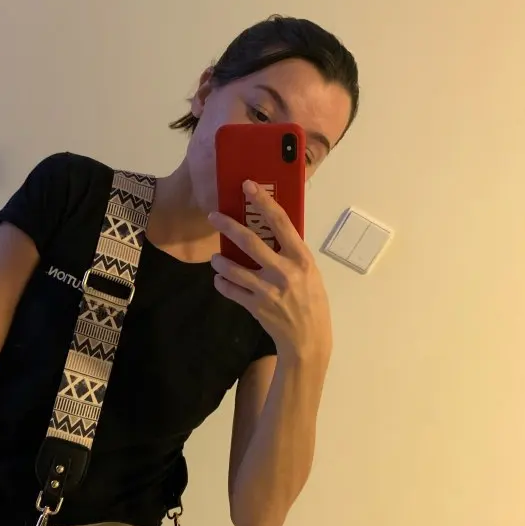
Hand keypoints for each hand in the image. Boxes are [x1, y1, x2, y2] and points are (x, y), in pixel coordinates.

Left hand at [209, 180, 332, 366]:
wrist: (309, 339)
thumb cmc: (311, 302)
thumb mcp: (310, 273)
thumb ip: (291, 255)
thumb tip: (271, 233)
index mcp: (301, 258)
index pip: (281, 222)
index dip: (263, 201)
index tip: (248, 186)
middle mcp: (285, 272)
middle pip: (250, 242)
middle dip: (228, 227)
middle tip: (213, 217)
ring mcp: (268, 290)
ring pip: (234, 269)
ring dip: (220, 262)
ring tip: (216, 259)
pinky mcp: (256, 306)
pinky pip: (231, 290)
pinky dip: (222, 284)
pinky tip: (221, 281)